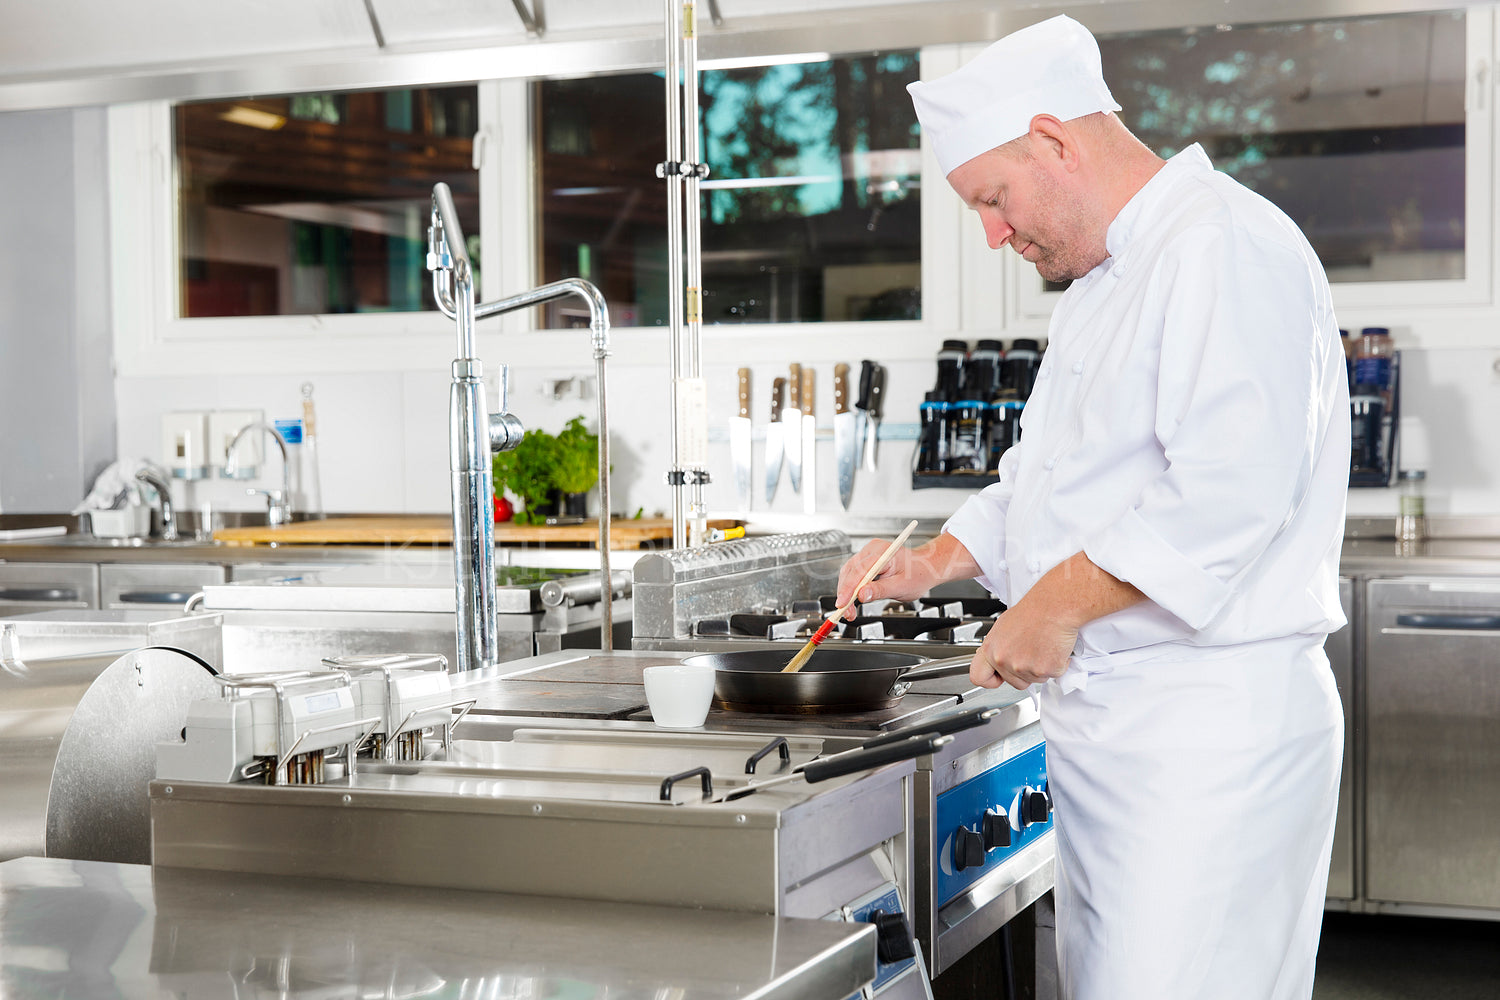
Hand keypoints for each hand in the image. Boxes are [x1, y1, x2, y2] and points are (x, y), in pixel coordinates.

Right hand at [835, 532, 979, 617]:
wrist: (926, 568)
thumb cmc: (918, 574)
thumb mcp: (901, 586)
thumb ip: (880, 590)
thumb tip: (862, 595)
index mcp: (882, 551)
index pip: (859, 570)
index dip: (848, 588)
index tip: (842, 603)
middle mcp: (871, 550)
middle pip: (850, 572)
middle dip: (845, 595)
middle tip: (846, 613)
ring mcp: (867, 555)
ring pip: (848, 575)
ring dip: (846, 594)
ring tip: (849, 612)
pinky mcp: (865, 563)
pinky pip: (852, 576)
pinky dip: (850, 591)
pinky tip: (851, 603)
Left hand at [969, 596, 1078, 690]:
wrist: (1053, 607)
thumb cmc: (1033, 611)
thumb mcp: (1004, 626)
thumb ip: (999, 646)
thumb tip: (999, 656)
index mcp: (991, 649)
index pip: (978, 677)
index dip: (991, 679)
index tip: (999, 676)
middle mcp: (1003, 660)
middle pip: (1014, 682)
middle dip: (1024, 672)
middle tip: (1032, 653)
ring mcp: (1023, 667)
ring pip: (1034, 680)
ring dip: (1040, 668)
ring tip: (1043, 645)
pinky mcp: (1043, 670)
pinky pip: (1051, 675)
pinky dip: (1056, 664)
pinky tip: (1053, 647)